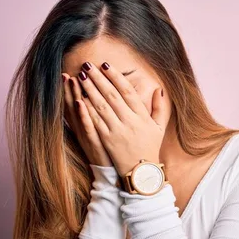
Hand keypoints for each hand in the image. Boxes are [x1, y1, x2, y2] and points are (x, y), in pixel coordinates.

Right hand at [62, 72, 112, 166]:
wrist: (113, 172)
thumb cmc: (110, 150)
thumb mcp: (105, 130)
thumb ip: (103, 115)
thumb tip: (100, 99)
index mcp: (88, 123)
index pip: (79, 102)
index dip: (72, 89)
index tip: (67, 73)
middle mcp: (85, 128)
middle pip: (75, 104)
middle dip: (71, 89)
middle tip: (66, 74)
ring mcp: (88, 134)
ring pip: (80, 112)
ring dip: (75, 96)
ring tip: (72, 81)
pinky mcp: (95, 142)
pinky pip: (88, 126)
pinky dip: (84, 114)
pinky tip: (80, 103)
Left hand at [76, 61, 167, 176]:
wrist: (142, 173)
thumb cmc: (150, 148)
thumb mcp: (159, 127)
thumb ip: (159, 107)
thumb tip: (159, 89)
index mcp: (142, 116)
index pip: (127, 91)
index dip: (116, 77)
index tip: (106, 65)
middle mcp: (130, 121)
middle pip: (112, 94)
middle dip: (98, 78)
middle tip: (87, 65)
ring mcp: (117, 130)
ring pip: (101, 105)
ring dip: (90, 89)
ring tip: (80, 76)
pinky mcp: (107, 140)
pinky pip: (95, 121)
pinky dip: (87, 109)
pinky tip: (78, 98)